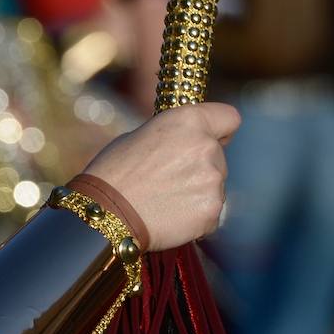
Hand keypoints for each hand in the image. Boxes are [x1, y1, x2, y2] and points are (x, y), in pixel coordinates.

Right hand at [81, 103, 239, 250]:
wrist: (104, 212)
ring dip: (196, 192)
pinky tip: (167, 216)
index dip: (219, 130)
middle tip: (167, 179)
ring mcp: (213, 181)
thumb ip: (171, 138)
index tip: (210, 140)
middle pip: (218, 156)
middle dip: (199, 166)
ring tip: (162, 201)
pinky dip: (194, 216)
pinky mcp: (213, 210)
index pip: (229, 117)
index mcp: (188, 121)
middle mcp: (207, 147)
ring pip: (214, 186)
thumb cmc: (112, 172)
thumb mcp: (137, 137)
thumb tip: (182, 144)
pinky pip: (210, 212)